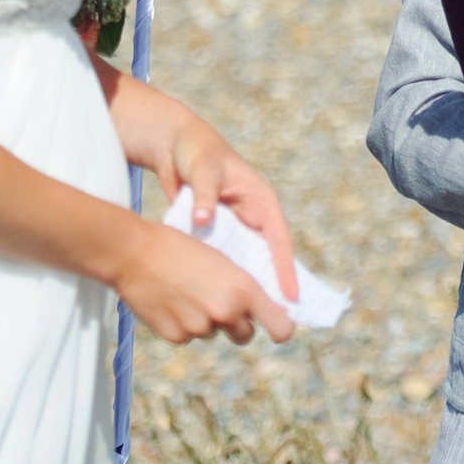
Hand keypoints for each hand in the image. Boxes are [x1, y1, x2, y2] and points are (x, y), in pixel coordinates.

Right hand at [111, 222, 294, 345]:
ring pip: (213, 333)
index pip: (281, 328)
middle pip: (245, 335)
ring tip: (187, 291)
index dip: (280, 328)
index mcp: (244, 290)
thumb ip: (242, 287)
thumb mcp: (224, 261)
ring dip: (206, 320)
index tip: (275, 325)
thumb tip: (259, 309)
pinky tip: (170, 301)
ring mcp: (199, 327)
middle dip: (237, 324)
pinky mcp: (175, 336)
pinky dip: (182, 324)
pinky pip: (188, 336)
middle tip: (219, 302)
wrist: (135, 253)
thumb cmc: (182, 248)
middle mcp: (226, 313)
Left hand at [148, 113, 301, 303]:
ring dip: (250, 286)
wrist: (172, 144)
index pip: (278, 240)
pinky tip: (222, 302)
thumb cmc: (195, 151)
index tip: (291, 296)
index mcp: (260, 200)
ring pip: (247, 262)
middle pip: (267, 257)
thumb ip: (204, 194)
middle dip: (273, 286)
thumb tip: (203, 219)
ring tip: (254, 319)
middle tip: (281, 319)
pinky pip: (226, 259)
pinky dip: (226, 278)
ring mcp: (234, 225)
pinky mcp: (216, 232)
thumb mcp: (203, 169)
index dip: (285, 269)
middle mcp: (252, 216)